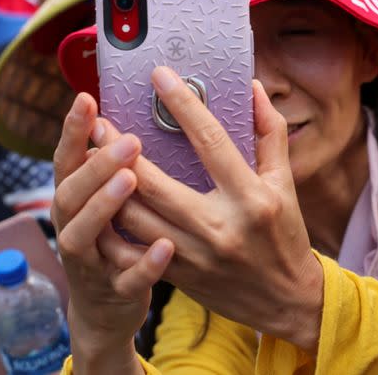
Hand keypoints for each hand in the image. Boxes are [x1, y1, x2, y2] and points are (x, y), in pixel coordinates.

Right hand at [51, 94, 172, 372]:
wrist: (104, 310)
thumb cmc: (114, 242)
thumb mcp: (105, 203)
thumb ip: (114, 168)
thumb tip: (137, 118)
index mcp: (73, 200)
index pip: (66, 160)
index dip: (72, 131)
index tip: (86, 98)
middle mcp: (72, 227)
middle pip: (71, 194)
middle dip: (95, 165)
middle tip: (128, 139)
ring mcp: (90, 263)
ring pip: (85, 235)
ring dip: (105, 206)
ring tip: (131, 179)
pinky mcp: (113, 293)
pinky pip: (126, 280)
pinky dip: (144, 263)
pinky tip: (165, 245)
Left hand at [98, 67, 322, 349]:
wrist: (286, 300)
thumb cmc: (285, 234)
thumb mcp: (285, 183)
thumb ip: (270, 133)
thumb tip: (254, 87)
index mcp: (251, 198)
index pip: (210, 141)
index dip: (182, 105)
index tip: (159, 76)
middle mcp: (220, 227)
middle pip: (155, 183)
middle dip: (120, 150)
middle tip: (100, 122)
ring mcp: (195, 256)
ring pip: (135, 218)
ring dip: (107, 185)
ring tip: (91, 156)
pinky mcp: (178, 276)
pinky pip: (133, 249)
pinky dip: (112, 223)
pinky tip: (97, 200)